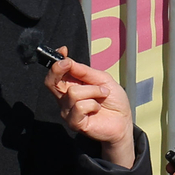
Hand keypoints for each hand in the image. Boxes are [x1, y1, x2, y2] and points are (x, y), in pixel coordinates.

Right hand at [45, 49, 134, 167]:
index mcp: (71, 85)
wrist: (123, 121)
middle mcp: (66, 98)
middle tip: (69, 64)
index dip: (56, 61)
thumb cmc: (113, 101)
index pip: (55, 73)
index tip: (63, 51)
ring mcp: (68, 111)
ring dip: (93, 91)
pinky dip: (93, 104)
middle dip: (59, 69)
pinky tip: (97, 108)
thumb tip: (69, 61)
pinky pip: (80, 107)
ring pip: (73, 93)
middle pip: (51, 82)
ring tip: (102, 95)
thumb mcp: (103, 79)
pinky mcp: (74, 123)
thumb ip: (85, 71)